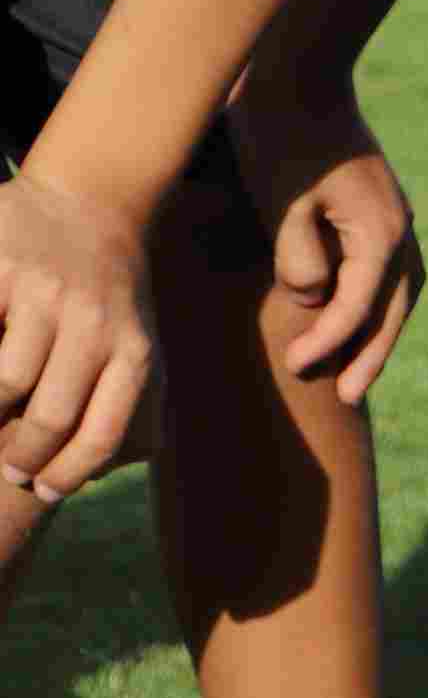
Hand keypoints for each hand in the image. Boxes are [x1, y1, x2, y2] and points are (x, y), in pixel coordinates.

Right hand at [0, 164, 153, 502]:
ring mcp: (41, 294)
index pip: (102, 434)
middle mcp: (91, 324)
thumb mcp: (142, 350)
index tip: (41, 491)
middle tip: (6, 467)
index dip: (67, 474)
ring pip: (4, 380)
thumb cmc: (110, 298)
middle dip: (21, 453)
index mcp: (131, 353)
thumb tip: (98, 473)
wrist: (90, 206)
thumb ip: (135, 410)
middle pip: (48, 414)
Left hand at [225, 84, 420, 401]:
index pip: (358, 307)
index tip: (297, 368)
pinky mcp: (379, 208)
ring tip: (356, 366)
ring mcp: (395, 218)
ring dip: (378, 333)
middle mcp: (401, 229)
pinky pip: (386, 271)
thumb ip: (300, 260)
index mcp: (382, 231)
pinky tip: (352, 313)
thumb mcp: (280, 200)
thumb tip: (315, 300)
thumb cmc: (281, 133)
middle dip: (371, 356)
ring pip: (398, 294)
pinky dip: (374, 301)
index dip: (328, 343)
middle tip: (348, 397)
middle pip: (394, 311)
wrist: (298, 72)